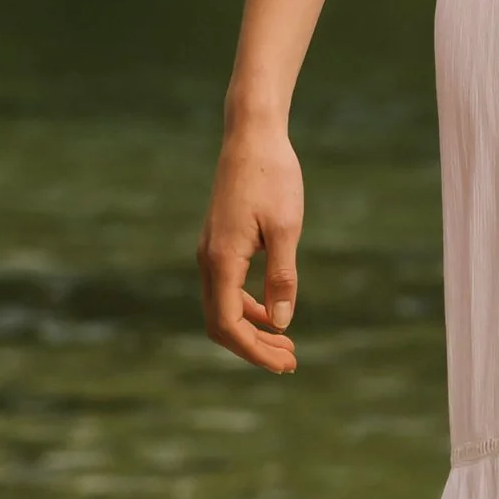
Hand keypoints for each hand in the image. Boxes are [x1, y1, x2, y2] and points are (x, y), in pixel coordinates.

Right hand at [201, 119, 304, 371]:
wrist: (252, 135)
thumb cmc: (272, 177)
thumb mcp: (286, 228)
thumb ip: (282, 276)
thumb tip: (282, 322)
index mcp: (222, 260)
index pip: (229, 324)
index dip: (255, 351)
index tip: (286, 363)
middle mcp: (208, 259)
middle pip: (220, 323)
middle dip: (253, 347)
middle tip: (290, 361)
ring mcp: (210, 251)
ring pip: (221, 307)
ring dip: (251, 329)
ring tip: (285, 342)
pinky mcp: (218, 242)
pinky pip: (225, 287)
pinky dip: (247, 307)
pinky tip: (272, 309)